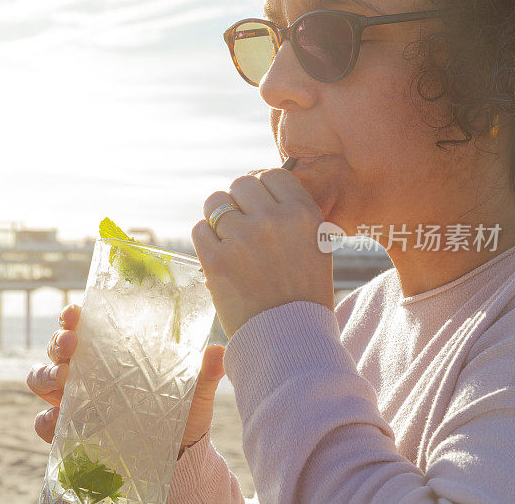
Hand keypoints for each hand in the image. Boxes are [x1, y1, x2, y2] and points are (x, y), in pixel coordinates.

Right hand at [27, 304, 226, 457]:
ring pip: (41, 378)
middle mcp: (85, 373)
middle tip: (72, 344)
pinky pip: (43, 422)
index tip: (76, 311)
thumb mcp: (194, 393)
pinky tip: (59, 420)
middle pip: (56, 347)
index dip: (72, 316)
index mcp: (109, 353)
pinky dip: (46, 419)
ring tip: (65, 377)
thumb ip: (204, 373)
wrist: (178, 458)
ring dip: (47, 373)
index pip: (82, 326)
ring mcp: (73, 401)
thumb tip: (219, 351)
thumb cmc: (180, 415)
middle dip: (58, 341)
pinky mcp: (68, 431)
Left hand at [192, 169, 334, 337]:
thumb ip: (291, 215)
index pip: (273, 175)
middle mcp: (273, 220)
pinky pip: (199, 229)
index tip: (255, 201)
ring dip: (217, 217)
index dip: (260, 186)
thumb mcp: (315, 246)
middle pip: (241, 184)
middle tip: (239, 223)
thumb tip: (258, 190)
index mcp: (303, 214)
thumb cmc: (303, 295)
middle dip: (238, 201)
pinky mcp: (216, 259)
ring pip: (215, 203)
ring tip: (227, 239)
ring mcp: (242, 238)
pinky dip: (205, 241)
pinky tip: (218, 256)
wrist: (288, 340)